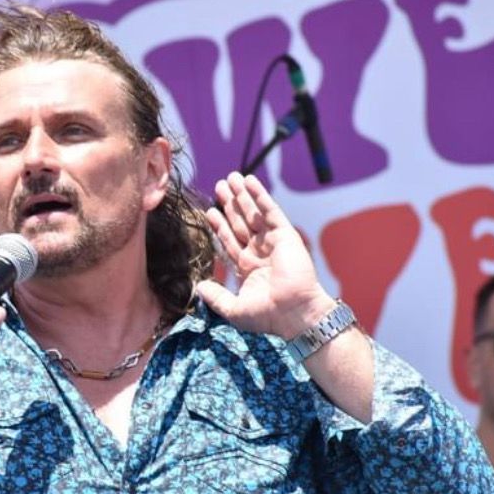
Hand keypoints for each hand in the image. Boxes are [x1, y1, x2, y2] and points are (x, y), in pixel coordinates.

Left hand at [195, 172, 333, 338]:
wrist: (294, 313)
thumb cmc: (267, 316)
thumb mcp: (233, 309)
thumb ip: (215, 297)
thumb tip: (199, 287)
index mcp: (248, 268)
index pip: (230, 241)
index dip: (220, 225)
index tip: (209, 211)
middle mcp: (259, 253)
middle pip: (240, 223)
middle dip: (229, 204)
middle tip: (219, 186)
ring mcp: (272, 243)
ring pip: (253, 213)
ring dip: (242, 195)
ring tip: (230, 178)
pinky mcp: (285, 235)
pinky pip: (270, 211)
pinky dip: (259, 195)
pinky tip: (249, 181)